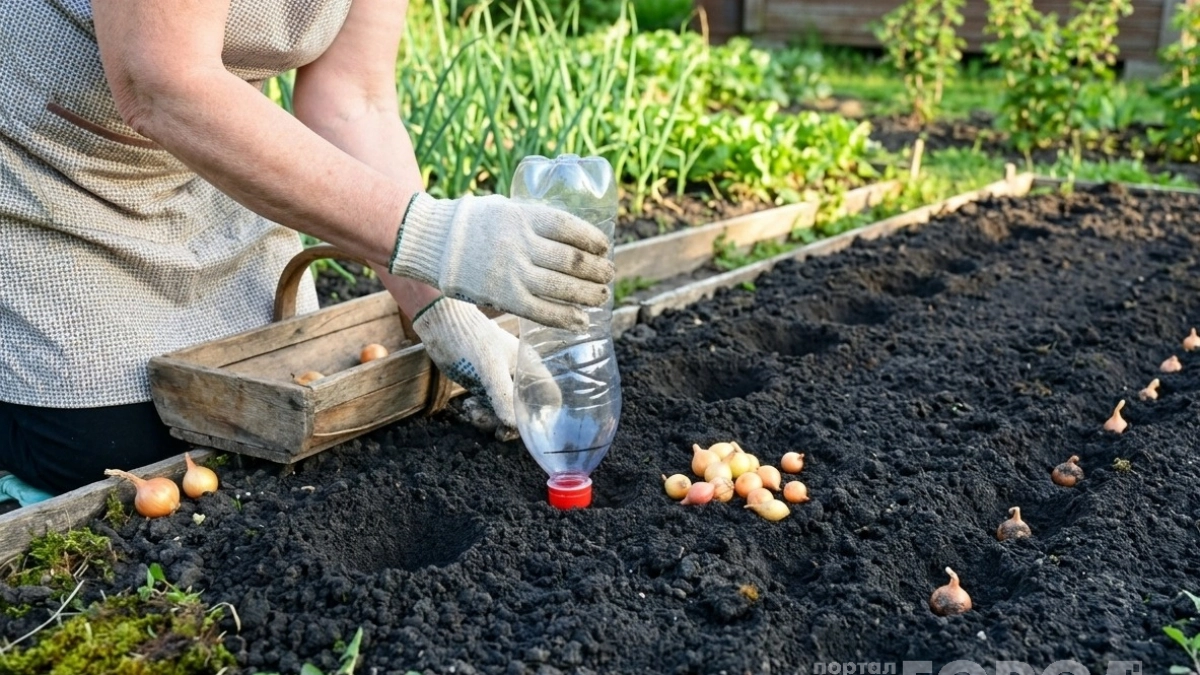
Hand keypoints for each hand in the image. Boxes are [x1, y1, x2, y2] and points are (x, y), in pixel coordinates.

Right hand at [390, 193, 614, 331]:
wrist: (432, 241)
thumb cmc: (472, 223)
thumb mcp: (504, 208)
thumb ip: (533, 220)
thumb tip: (569, 236)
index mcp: (523, 216)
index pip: (568, 227)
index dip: (591, 239)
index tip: (604, 246)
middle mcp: (520, 244)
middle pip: (571, 260)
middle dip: (596, 270)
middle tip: (609, 274)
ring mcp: (512, 272)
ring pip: (561, 287)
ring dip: (587, 294)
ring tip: (601, 296)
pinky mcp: (503, 296)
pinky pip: (541, 310)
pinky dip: (565, 318)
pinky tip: (580, 321)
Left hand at [412, 297, 534, 440]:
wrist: (440, 322)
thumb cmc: (470, 337)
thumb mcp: (489, 367)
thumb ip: (503, 395)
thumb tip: (513, 425)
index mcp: (529, 366)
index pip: (548, 396)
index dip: (542, 416)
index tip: (523, 428)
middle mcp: (518, 375)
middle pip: (523, 410)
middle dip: (506, 422)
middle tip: (489, 424)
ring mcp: (500, 380)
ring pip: (503, 411)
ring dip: (489, 418)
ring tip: (472, 410)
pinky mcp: (484, 384)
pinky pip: (488, 406)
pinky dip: (480, 412)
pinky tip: (468, 406)